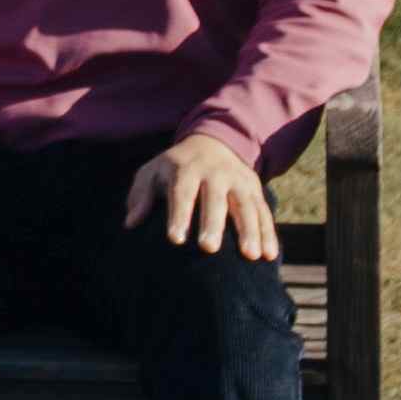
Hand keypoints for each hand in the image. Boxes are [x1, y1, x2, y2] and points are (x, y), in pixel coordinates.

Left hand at [126, 130, 280, 260]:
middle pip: (215, 200)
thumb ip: (140, 196)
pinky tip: (269, 255)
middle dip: (213, 224)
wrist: (213, 143)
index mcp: (185, 169)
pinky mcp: (255, 190)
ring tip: (251, 256)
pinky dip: (268, 233)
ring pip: (245, 206)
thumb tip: (131, 223)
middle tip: (208, 249)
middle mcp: (215, 173)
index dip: (178, 215)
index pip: (182, 193)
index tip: (175, 239)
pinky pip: (263, 212)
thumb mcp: (152, 173)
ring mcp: (238, 181)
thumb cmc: (174, 168)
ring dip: (250, 230)